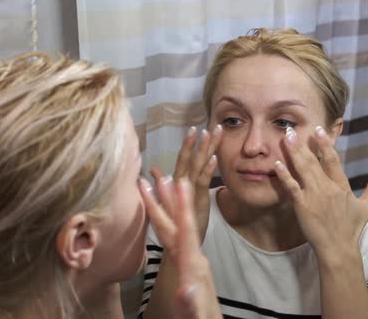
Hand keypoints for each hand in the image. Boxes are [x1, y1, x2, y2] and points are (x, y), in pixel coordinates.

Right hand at [139, 177, 221, 318]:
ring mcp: (192, 261)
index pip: (187, 231)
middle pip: (179, 224)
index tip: (181, 181)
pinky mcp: (188, 266)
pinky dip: (169, 224)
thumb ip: (191, 304)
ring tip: (162, 186)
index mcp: (194, 266)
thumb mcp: (195, 317)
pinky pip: (176, 239)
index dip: (182, 207)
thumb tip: (185, 289)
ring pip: (177, 229)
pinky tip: (166, 218)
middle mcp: (194, 259)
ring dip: (168, 207)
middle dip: (169, 200)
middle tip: (161, 175)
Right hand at [150, 125, 221, 242]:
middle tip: (204, 125)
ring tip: (210, 133)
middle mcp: (181, 184)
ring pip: (197, 166)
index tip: (195, 128)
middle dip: (196, 142)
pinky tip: (214, 158)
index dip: (188, 144)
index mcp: (178, 182)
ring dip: (204, 149)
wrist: (181, 243)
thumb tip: (153, 170)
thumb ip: (163, 183)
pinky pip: (202, 182)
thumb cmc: (179, 220)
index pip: (182, 159)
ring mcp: (189, 191)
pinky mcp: (197, 200)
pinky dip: (208, 169)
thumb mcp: (172, 199)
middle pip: (189, 159)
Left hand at [273, 125, 367, 262]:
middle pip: (314, 161)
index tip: (318, 130)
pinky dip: (284, 174)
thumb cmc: (351, 229)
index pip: (333, 160)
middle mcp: (328, 188)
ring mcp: (314, 196)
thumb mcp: (367, 207)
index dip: (325, 144)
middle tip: (292, 128)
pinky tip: (277, 163)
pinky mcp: (302, 206)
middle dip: (303, 143)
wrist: (338, 249)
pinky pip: (291, 186)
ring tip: (285, 138)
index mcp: (342, 186)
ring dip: (293, 152)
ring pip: (302, 169)